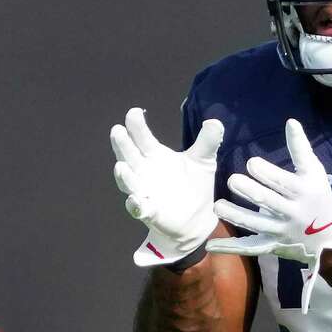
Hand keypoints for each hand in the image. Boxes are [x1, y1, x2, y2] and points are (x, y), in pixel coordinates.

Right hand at [111, 107, 223, 266]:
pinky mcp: (149, 212)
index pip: (143, 138)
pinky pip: (139, 208)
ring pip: (128, 182)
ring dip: (124, 175)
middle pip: (129, 155)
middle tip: (117, 130)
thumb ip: (207, 142)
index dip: (137, 126)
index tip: (133, 112)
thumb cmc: (194, 185)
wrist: (197, 218)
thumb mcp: (203, 161)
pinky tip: (135, 201)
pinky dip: (136, 204)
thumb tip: (215, 121)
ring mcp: (144, 192)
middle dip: (122, 144)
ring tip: (120, 166)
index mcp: (155, 155)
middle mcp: (144, 171)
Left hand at [206, 119, 331, 312]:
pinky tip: (210, 245)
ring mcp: (281, 231)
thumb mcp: (314, 172)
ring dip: (236, 216)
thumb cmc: (318, 196)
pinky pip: (249, 247)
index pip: (283, 182)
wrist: (330, 238)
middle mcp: (292, 212)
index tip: (251, 163)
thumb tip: (291, 121)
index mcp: (303, 192)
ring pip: (256, 224)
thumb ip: (300, 148)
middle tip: (232, 180)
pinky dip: (230, 248)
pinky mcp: (271, 246)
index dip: (267, 173)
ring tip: (218, 206)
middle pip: (268, 202)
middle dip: (250, 191)